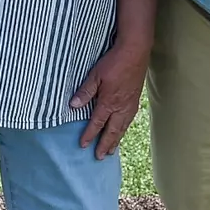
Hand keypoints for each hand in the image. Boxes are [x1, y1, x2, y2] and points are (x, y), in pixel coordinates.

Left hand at [71, 39, 148, 157]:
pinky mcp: (136, 100)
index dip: (89, 135)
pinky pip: (129, 121)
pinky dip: (124, 130)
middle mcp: (121, 108)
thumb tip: (73, 105)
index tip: (83, 145)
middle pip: (112, 131)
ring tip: (110, 150)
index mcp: (109, 102)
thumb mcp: (95, 75)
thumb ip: (85, 91)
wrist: (135, 52)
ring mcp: (130, 105)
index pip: (97, 123)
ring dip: (115, 140)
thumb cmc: (114, 62)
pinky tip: (122, 131)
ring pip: (122, 128)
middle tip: (99, 157)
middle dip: (104, 144)